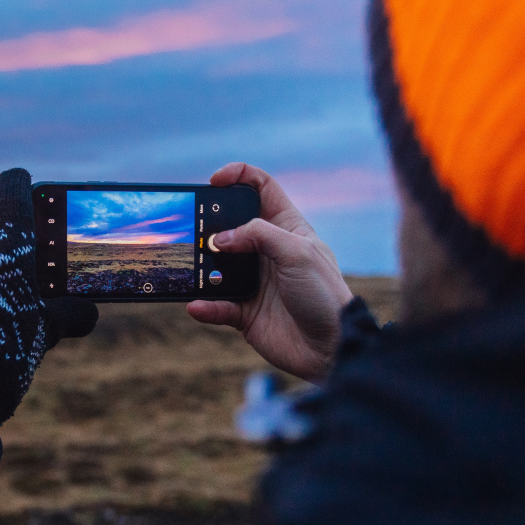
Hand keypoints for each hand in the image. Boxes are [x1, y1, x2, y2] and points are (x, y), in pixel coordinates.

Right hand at [187, 163, 352, 383]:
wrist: (331, 348)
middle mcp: (267, 252)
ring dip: (202, 267)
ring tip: (194, 268)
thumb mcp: (297, 253)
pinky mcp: (244, 312)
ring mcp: (254, 281)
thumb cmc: (324, 294)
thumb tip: (219, 238)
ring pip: (216, 266)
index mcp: (286, 229)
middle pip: (230, 225)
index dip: (239, 177)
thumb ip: (259, 235)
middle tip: (196, 228)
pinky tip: (198, 306)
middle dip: (209, 223)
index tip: (215, 181)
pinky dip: (205, 306)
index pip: (261, 189)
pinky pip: (216, 305)